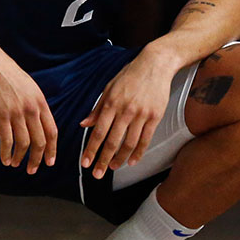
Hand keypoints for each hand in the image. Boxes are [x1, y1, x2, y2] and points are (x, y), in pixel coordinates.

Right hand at [0, 42, 57, 173]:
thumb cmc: (8, 76)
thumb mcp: (29, 88)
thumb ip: (35, 105)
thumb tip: (39, 124)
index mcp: (40, 102)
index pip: (52, 131)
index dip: (52, 149)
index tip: (50, 161)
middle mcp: (31, 109)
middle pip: (40, 141)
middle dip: (37, 159)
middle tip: (33, 170)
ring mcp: (16, 112)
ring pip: (24, 143)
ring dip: (20, 157)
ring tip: (15, 164)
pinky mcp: (0, 115)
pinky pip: (6, 140)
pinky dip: (6, 152)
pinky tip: (4, 159)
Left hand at [80, 49, 175, 179]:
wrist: (155, 65)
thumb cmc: (130, 75)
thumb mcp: (109, 88)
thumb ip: (97, 108)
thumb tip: (84, 124)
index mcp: (111, 103)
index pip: (98, 132)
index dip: (91, 150)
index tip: (85, 163)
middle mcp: (125, 111)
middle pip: (112, 142)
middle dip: (103, 160)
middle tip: (96, 174)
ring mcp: (141, 115)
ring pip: (129, 144)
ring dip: (120, 159)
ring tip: (112, 168)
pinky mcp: (155, 117)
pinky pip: (145, 140)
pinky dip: (138, 153)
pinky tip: (132, 162)